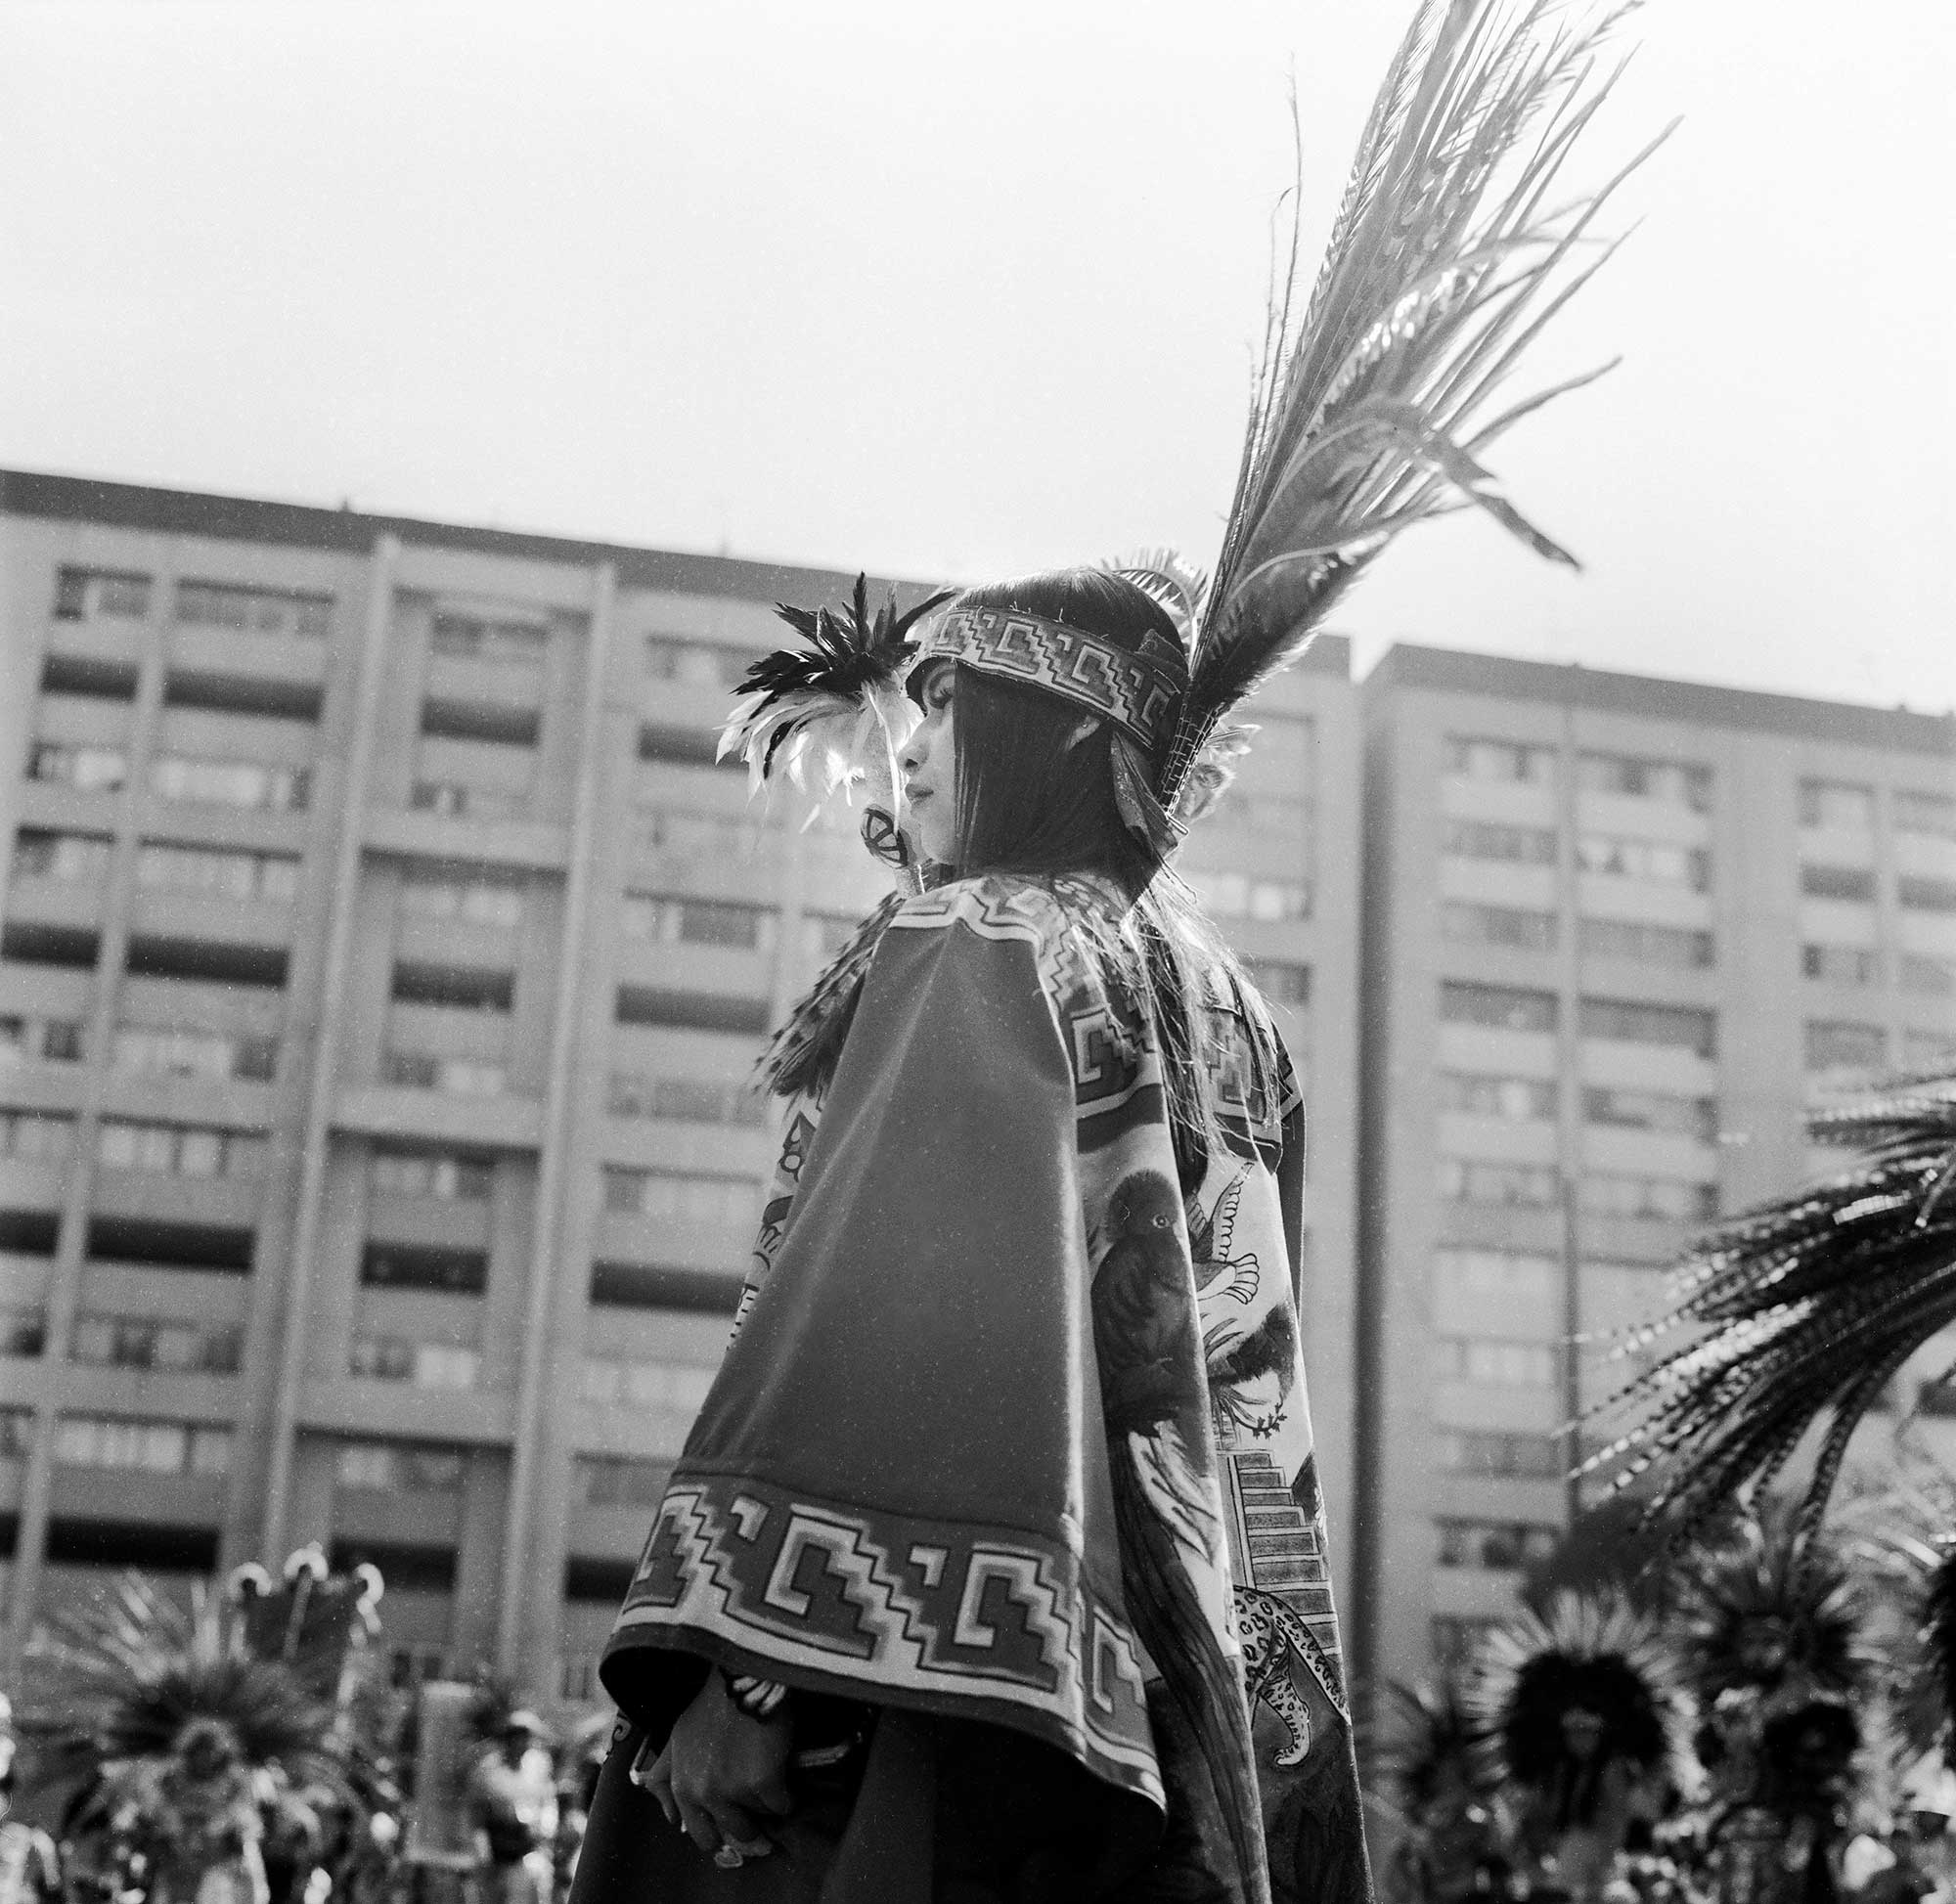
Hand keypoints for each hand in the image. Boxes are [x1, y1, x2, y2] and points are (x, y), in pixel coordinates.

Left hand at [636, 1672, 791, 1861]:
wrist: (745, 1675)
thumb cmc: (711, 1703)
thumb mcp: (677, 1739)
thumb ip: (666, 1779)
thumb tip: (671, 1820)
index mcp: (682, 1786)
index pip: (701, 1833)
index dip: (722, 1828)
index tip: (735, 1819)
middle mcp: (705, 1794)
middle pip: (734, 1832)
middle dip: (748, 1825)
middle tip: (759, 1808)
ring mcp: (735, 1791)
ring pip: (759, 1819)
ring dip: (767, 1806)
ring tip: (771, 1781)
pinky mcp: (765, 1783)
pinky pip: (783, 1806)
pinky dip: (788, 1797)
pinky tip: (787, 1777)